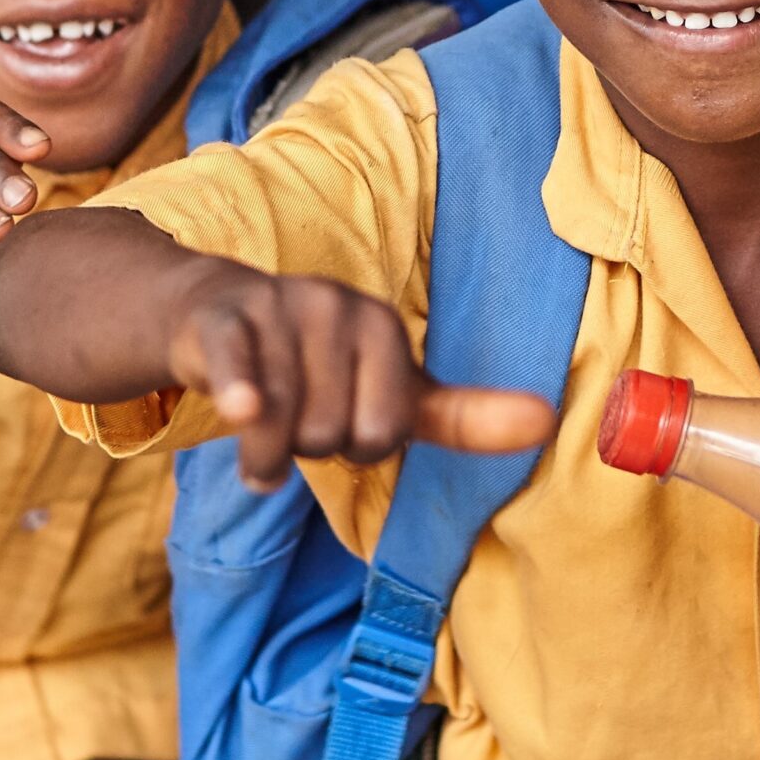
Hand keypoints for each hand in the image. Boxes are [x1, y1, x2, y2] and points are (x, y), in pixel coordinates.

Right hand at [164, 264, 556, 488]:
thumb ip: (464, 415)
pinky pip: (238, 367)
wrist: (213, 312)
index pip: (383, 432)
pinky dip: (240, 393)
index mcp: (383, 327)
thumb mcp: (390, 389)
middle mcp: (337, 308)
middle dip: (305, 447)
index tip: (344, 419)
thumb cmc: (312, 365)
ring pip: (278, 423)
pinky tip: (240, 409)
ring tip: (256, 425)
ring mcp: (279, 309)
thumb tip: (546, 421)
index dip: (357, 447)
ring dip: (258, 452)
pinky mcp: (225, 318)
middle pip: (327, 434)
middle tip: (294, 415)